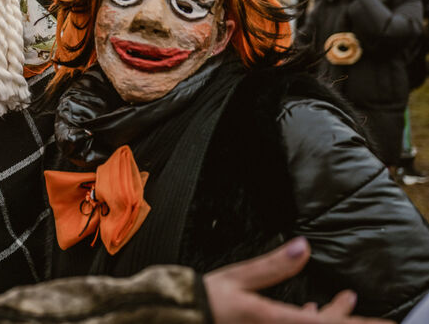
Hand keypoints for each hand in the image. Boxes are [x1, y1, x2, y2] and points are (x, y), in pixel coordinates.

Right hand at [204, 237, 389, 322]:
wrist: (178, 315)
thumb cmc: (203, 299)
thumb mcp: (238, 277)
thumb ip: (273, 265)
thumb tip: (302, 247)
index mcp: (273, 320)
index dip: (355, 321)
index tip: (384, 323)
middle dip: (346, 317)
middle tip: (361, 304)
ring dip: (328, 316)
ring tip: (342, 301)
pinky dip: (309, 319)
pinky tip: (308, 309)